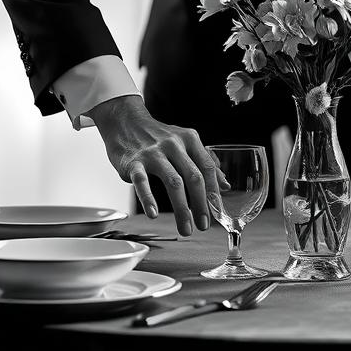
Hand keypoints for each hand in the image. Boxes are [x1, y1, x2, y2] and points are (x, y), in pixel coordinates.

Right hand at [89, 95, 227, 236]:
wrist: (125, 122)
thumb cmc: (158, 137)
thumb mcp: (185, 143)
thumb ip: (205, 163)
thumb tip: (225, 186)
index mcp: (190, 139)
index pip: (208, 168)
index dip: (214, 192)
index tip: (216, 212)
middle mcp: (174, 145)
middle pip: (194, 177)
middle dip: (201, 205)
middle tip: (203, 226)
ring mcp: (154, 153)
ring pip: (173, 182)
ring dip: (182, 209)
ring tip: (185, 228)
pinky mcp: (134, 162)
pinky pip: (142, 182)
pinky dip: (148, 199)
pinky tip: (153, 214)